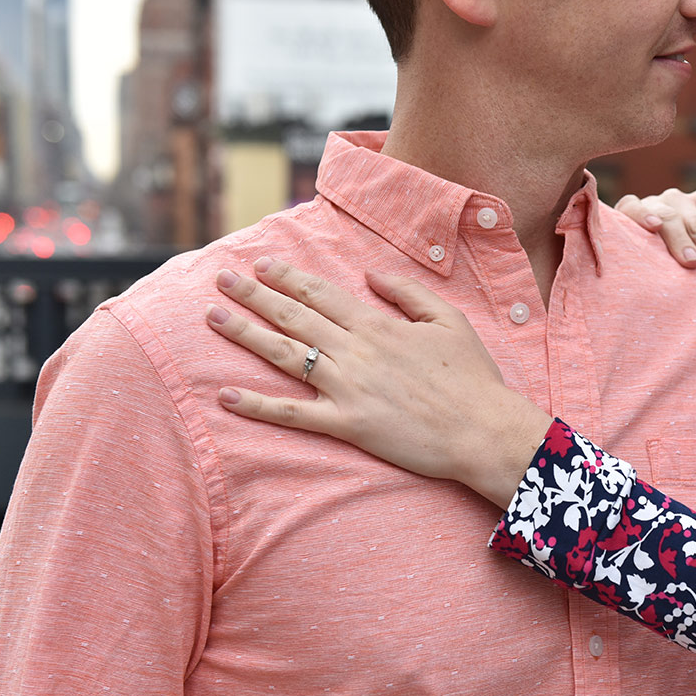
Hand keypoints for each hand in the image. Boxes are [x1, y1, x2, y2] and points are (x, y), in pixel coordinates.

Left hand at [205, 258, 553, 506]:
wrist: (483, 430)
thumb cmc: (473, 376)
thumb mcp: (448, 320)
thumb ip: (407, 292)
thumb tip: (371, 274)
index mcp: (377, 325)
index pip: (320, 293)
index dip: (286, 277)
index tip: (259, 265)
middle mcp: (355, 351)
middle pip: (294, 316)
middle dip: (253, 295)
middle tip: (220, 279)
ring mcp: (348, 389)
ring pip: (285, 355)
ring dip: (245, 334)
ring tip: (213, 317)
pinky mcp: (348, 425)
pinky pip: (293, 414)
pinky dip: (257, 406)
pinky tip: (226, 395)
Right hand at [615, 187, 695, 287]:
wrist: (637, 259)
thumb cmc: (683, 260)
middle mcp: (680, 199)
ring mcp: (654, 203)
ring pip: (672, 218)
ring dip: (683, 240)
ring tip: (693, 264)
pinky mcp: (627, 209)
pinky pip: (634, 207)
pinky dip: (644, 215)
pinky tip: (654, 228)